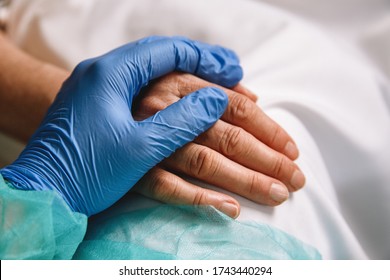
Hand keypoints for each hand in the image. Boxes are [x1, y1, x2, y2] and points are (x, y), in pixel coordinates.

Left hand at [0, 36, 242, 215]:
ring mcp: (97, 90)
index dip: (205, 58)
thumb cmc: (86, 172)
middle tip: (231, 74)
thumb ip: (181, 121)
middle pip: (160, 57)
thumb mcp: (140, 148)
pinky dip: (164, 92)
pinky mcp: (96, 108)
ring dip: (183, 77)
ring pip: (150, 73)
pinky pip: (139, 89)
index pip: (167, 51)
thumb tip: (216, 100)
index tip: (233, 70)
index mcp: (110, 74)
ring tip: (213, 85)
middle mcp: (102, 74)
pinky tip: (179, 98)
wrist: (41, 192)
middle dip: (198, 64)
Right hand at [133, 73, 304, 217]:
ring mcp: (149, 142)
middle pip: (228, 137)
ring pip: (205, 163)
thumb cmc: (142, 97)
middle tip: (295, 178)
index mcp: (180, 85)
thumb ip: (214, 86)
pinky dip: (200, 198)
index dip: (269, 129)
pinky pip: (168, 188)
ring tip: (276, 194)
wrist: (91, 116)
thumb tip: (255, 98)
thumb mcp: (175, 80)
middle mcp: (166, 110)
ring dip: (245, 180)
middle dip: (267, 159)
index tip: (292, 150)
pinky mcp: (134, 171)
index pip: (236, 107)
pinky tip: (230, 209)